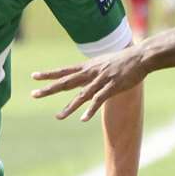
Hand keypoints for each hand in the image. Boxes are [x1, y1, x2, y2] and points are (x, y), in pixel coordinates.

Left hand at [31, 44, 147, 121]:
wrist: (140, 57)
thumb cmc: (124, 60)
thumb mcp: (104, 63)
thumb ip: (93, 71)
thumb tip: (85, 76)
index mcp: (88, 67)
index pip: (64, 71)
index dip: (49, 74)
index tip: (34, 76)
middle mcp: (90, 73)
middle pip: (66, 82)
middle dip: (49, 89)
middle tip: (34, 94)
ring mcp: (100, 80)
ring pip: (81, 95)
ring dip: (69, 107)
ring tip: (58, 117)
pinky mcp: (111, 87)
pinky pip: (98, 100)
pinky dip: (90, 110)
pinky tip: (83, 118)